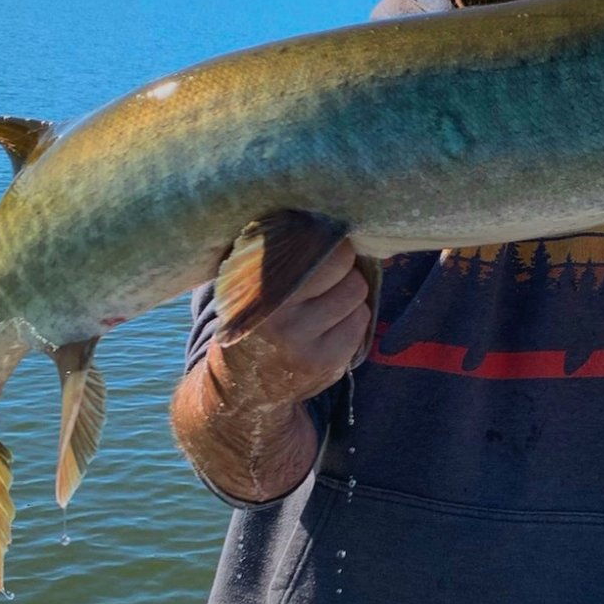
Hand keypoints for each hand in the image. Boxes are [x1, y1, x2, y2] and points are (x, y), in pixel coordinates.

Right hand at [204, 239, 372, 413]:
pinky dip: (352, 317)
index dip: (326, 240)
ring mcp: (303, 340)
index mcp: (256, 284)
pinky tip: (331, 325)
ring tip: (327, 300)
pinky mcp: (326, 361)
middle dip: (342, 264)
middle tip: (330, 272)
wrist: (243, 387)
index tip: (324, 242)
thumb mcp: (247, 282)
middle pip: (342, 264)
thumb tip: (324, 217)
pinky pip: (361, 320)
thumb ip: (277, 251)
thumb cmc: (255, 318)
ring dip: (349, 292)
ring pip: (356, 291)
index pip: (312, 243)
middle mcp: (277, 312)